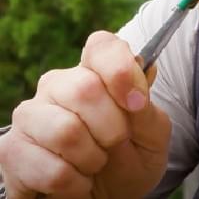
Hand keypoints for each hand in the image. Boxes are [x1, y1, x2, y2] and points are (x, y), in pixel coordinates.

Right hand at [0, 31, 170, 198]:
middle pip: (84, 88)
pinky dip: (74, 183)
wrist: (109, 197)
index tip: (136, 104)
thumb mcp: (153, 135)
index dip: (121, 71)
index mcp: (95, 73)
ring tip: (95, 163)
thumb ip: (148, 105)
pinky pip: (50, 169)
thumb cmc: (131, 158)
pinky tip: (76, 180)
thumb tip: (146, 68)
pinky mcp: (13, 150)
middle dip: (112, 127)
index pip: (102, 46)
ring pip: (65, 131)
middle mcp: (58, 86)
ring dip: (92, 158)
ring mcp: (31, 116)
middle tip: (116, 144)